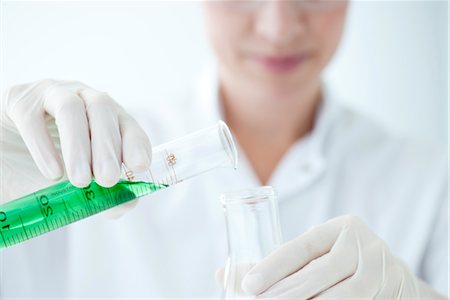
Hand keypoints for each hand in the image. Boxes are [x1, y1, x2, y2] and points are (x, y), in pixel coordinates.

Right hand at [1, 79, 151, 217]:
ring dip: (79, 146)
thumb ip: (102, 197)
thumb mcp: (74, 188)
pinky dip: (44, 146)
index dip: (135, 142)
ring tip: (81, 180)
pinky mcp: (19, 100)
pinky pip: (33, 117)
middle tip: (108, 179)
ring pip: (71, 108)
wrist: (2, 164)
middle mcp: (81, 99)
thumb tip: (128, 202)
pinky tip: (52, 172)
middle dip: (109, 146)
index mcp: (103, 118)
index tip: (140, 167)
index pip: (127, 123)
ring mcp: (50, 95)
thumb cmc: (42, 172)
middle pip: (103, 109)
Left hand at [240, 215, 444, 298]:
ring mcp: (380, 274)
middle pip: (314, 276)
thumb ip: (276, 264)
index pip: (302, 247)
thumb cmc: (342, 263)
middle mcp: (364, 246)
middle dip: (280, 295)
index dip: (273, 266)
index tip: (248, 285)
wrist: (397, 279)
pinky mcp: (388, 295)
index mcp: (342, 227)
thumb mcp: (317, 254)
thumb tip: (222, 274)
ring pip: (331, 299)